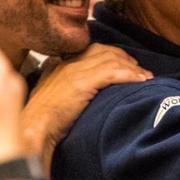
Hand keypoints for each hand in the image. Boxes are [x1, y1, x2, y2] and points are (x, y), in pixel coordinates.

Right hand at [18, 44, 150, 168]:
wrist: (33, 128)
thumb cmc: (40, 121)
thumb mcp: (49, 98)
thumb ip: (60, 89)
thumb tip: (73, 93)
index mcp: (59, 65)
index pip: (90, 51)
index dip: (110, 55)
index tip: (124, 64)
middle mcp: (67, 64)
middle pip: (103, 51)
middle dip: (125, 59)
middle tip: (140, 70)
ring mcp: (74, 71)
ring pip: (111, 60)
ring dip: (132, 68)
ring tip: (146, 76)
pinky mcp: (82, 82)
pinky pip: (112, 73)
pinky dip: (130, 75)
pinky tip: (142, 80)